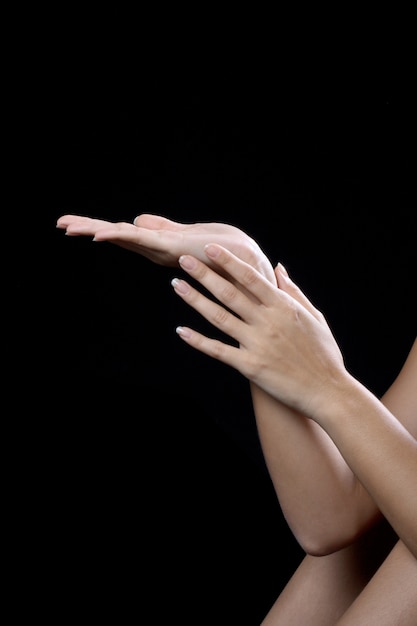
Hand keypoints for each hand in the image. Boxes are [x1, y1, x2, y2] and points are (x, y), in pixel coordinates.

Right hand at [56, 213, 276, 283]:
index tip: (73, 224)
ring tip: (68, 226)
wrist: (251, 263)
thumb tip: (138, 220)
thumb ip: (163, 229)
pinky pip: (142, 240)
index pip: (124, 233)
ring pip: (124, 236)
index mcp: (160, 244)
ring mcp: (164, 249)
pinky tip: (101, 234)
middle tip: (60, 223)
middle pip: (118, 235)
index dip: (99, 227)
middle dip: (89, 228)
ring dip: (96, 230)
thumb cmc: (226, 251)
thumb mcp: (189, 234)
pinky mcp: (174, 248)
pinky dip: (121, 236)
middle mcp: (158, 249)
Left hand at [171, 244, 345, 418]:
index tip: (210, 248)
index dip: (228, 261)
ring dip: (195, 300)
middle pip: (229, 293)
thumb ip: (293, 291)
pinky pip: (219, 351)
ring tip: (176, 285)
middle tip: (183, 259)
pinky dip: (198, 341)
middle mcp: (268, 322)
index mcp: (284, 307)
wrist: (328, 392)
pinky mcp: (250, 366)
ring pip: (219, 317)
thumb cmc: (324, 353)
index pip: (250, 277)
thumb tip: (278, 267)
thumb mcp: (314, 316)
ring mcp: (258, 344)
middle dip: (204, 274)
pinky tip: (181, 330)